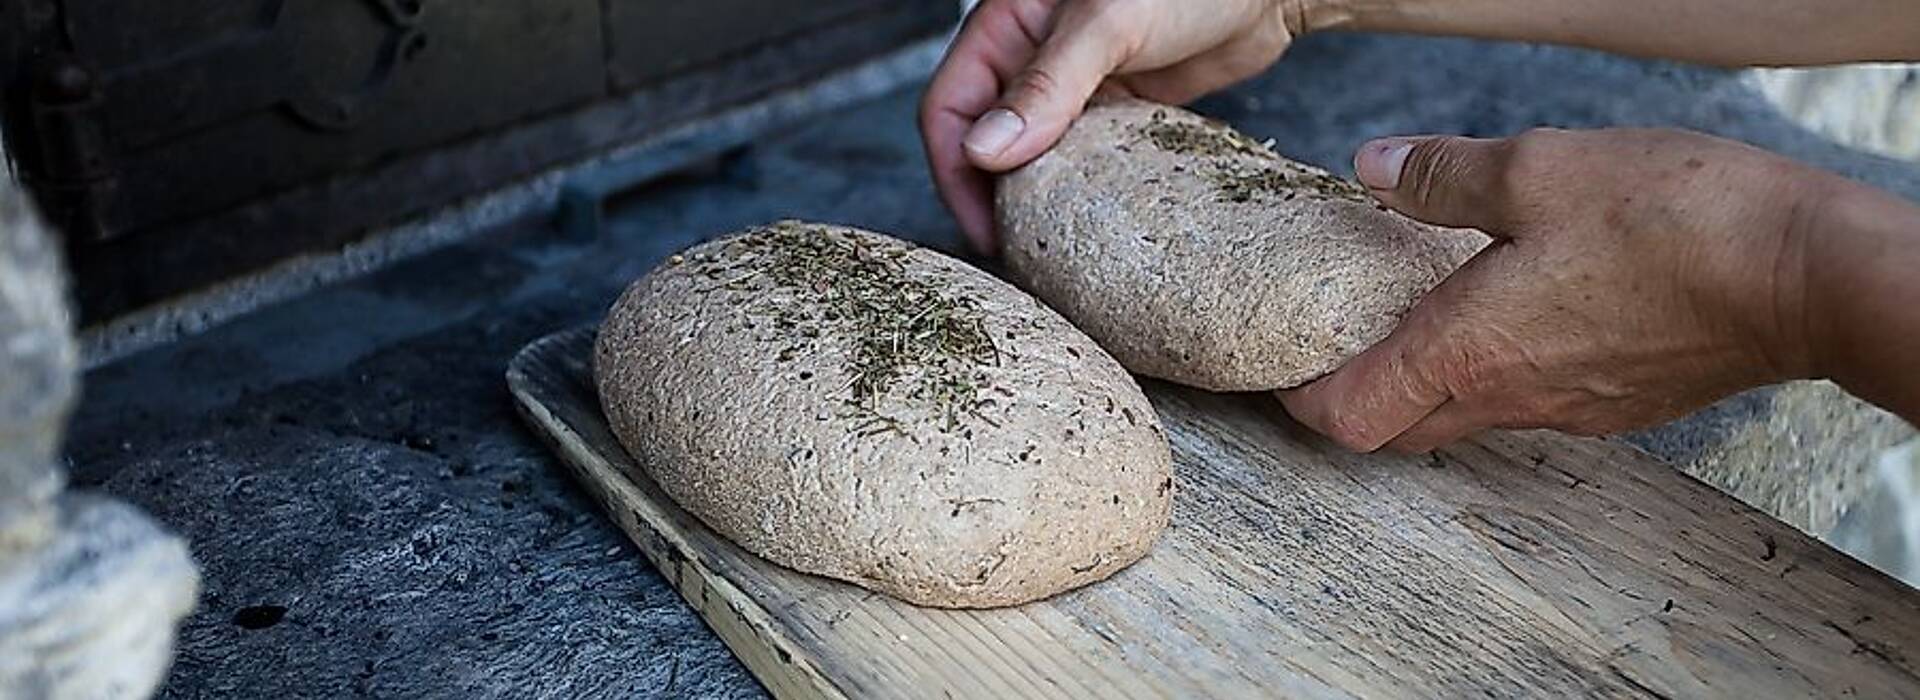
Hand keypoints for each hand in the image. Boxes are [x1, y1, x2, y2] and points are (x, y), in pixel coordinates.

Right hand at [920, 0, 1318, 251]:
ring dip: (1034, 197)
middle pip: (983, 138)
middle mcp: (1030, 56)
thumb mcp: (1107, 25)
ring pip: (1030, 154)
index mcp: (1007, 25)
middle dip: (991, 194)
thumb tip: (984, 150)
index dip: (956, 171)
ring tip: (1050, 245)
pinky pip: (1081, 157)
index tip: (985, 228)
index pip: (948, 106)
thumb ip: (1046, 85)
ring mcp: (1073, 85)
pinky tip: (1095, 219)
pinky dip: (1080, 189)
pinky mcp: (1116, 106)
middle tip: (1017, 249)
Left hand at [1279, 128, 1833, 452]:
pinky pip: (1529, 404)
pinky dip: (1495, 373)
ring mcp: (1568, 410)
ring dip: (1427, 383)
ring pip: (1465, 419)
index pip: (1351, 416)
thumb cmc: (1673, 220)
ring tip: (1421, 316)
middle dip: (1356, 396)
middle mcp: (1509, 398)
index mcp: (1467, 351)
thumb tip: (1372, 168)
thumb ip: (1443, 175)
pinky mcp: (1619, 403)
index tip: (1283, 370)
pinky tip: (1512, 314)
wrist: (1803, 275)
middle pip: (1399, 429)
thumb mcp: (1539, 169)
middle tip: (1340, 340)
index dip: (1303, 401)